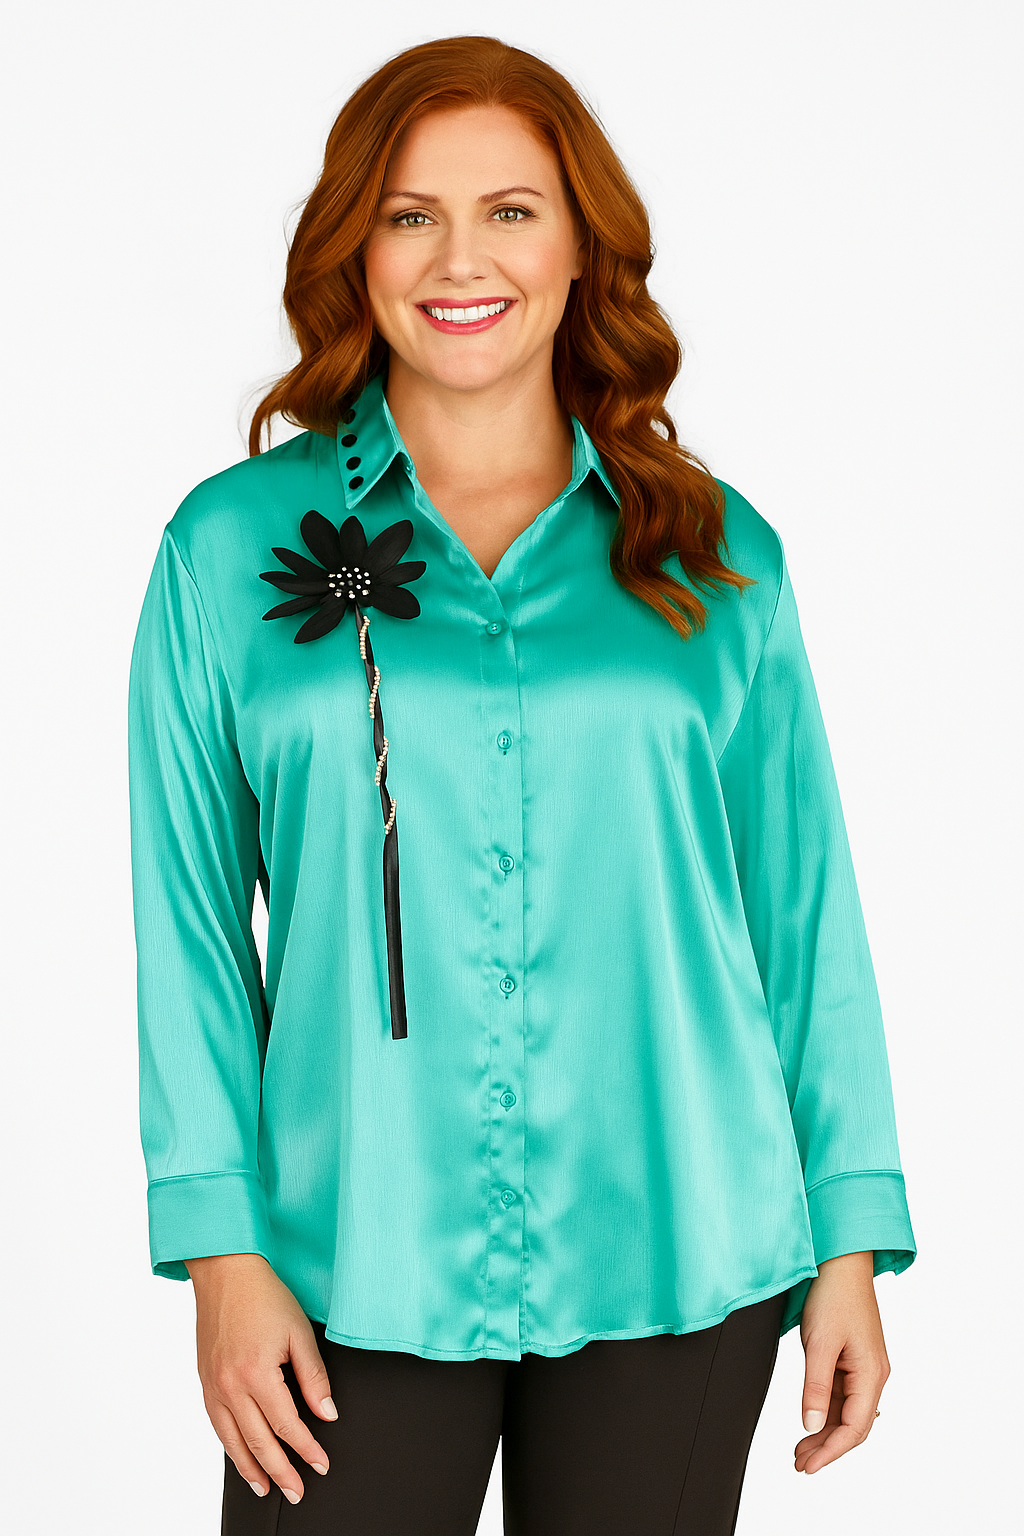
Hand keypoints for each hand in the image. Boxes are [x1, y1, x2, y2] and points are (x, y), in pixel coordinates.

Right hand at [185, 1252, 337, 1503]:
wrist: (225, 1271)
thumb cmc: (264, 1295)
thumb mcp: (299, 1332)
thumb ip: (314, 1377)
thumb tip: (327, 1414)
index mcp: (257, 1372)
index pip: (286, 1425)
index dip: (306, 1449)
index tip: (321, 1465)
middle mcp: (230, 1385)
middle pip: (259, 1442)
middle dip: (280, 1472)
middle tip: (297, 1492)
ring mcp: (213, 1385)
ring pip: (232, 1441)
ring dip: (251, 1469)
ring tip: (266, 1489)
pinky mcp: (204, 1380)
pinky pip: (216, 1424)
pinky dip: (230, 1447)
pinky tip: (240, 1457)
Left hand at [795, 1250, 889, 1473]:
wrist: (839, 1260)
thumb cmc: (834, 1295)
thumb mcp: (819, 1343)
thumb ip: (815, 1387)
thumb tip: (810, 1426)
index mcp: (872, 1374)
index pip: (854, 1428)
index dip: (831, 1451)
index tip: (808, 1466)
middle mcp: (873, 1374)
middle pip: (853, 1425)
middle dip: (827, 1447)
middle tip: (799, 1464)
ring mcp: (863, 1366)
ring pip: (845, 1411)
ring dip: (824, 1432)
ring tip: (799, 1449)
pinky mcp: (852, 1358)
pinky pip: (841, 1394)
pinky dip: (824, 1411)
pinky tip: (809, 1421)